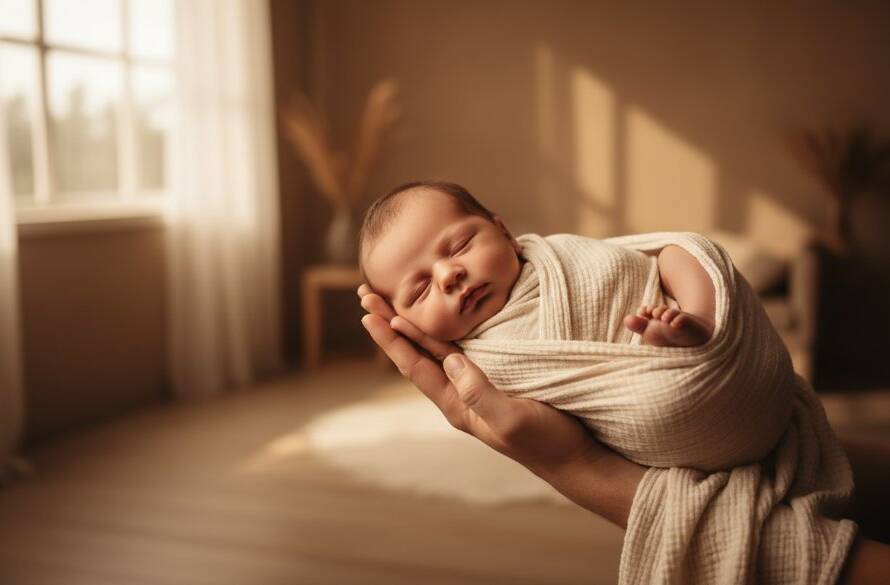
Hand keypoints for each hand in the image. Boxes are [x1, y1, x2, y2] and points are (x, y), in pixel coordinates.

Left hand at [357, 284, 630, 488]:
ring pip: (437, 348)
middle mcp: (461, 393)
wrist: (576, 457)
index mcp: (457, 405)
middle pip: (417, 352)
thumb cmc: (546, 441)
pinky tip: (445, 314)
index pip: (415, 366)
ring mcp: (478, 384)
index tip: (369, 313)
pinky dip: (447, 326)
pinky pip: (463, 346)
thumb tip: (451, 361)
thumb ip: (479, 393)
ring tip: (391, 300)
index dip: (392, 339)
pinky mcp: (499, 376)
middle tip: (366, 295)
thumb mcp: (510, 420)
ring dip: (414, 322)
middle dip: (391, 324)